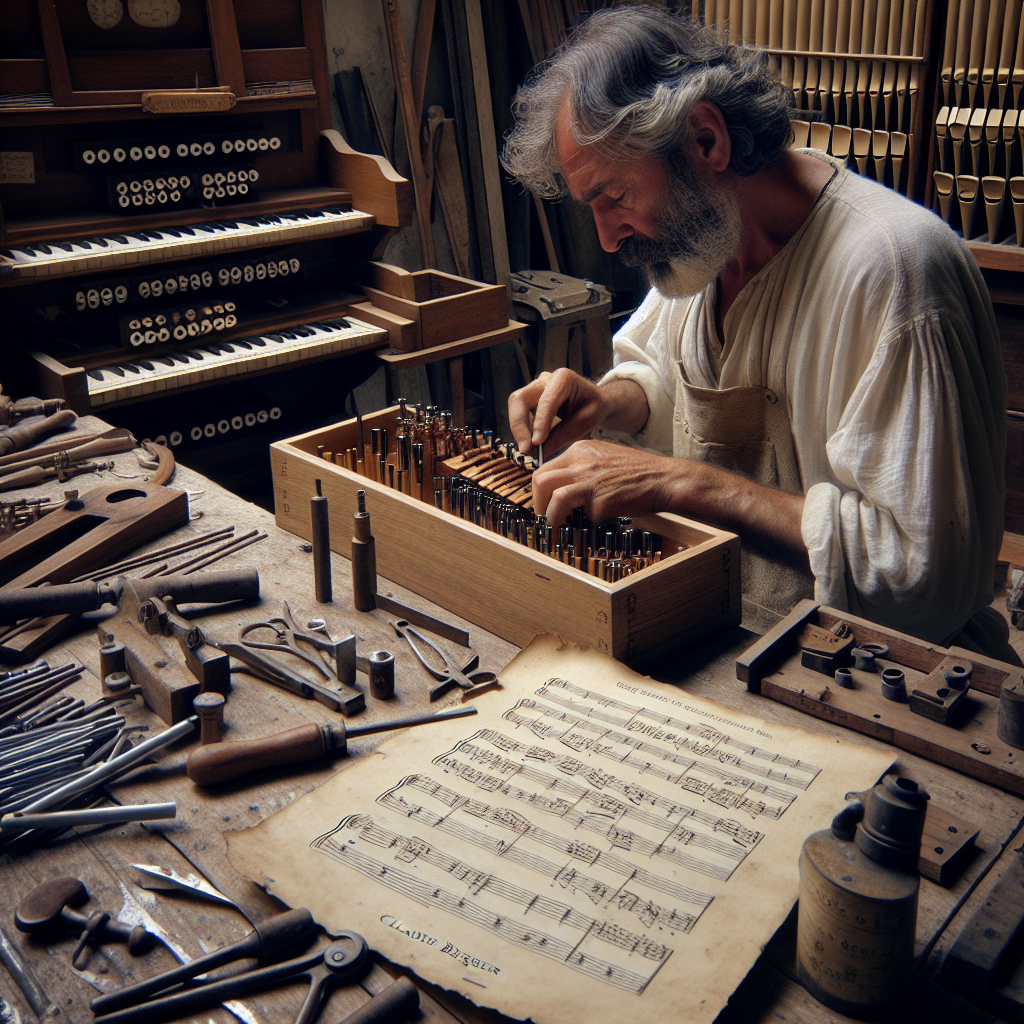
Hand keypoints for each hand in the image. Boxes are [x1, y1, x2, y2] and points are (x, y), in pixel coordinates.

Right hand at [508, 368, 607, 455]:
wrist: (595, 401)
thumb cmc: (594, 408)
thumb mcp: (585, 423)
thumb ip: (562, 436)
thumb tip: (540, 454)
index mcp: (563, 378)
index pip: (546, 400)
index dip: (539, 422)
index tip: (536, 443)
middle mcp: (545, 380)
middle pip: (520, 400)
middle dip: (519, 426)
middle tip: (526, 450)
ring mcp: (535, 389)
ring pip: (515, 407)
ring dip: (519, 431)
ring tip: (529, 451)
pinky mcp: (530, 400)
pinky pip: (519, 414)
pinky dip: (522, 431)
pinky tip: (531, 445)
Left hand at [531, 439, 677, 526]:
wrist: (664, 478)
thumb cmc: (636, 472)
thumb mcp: (603, 459)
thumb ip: (580, 469)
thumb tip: (558, 490)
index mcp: (579, 449)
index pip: (545, 468)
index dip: (540, 490)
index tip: (543, 503)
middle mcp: (581, 461)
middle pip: (541, 481)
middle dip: (538, 503)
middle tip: (543, 517)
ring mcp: (591, 480)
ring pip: (554, 498)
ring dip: (551, 517)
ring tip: (556, 527)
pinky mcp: (602, 499)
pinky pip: (587, 516)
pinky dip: (591, 521)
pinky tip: (604, 517)